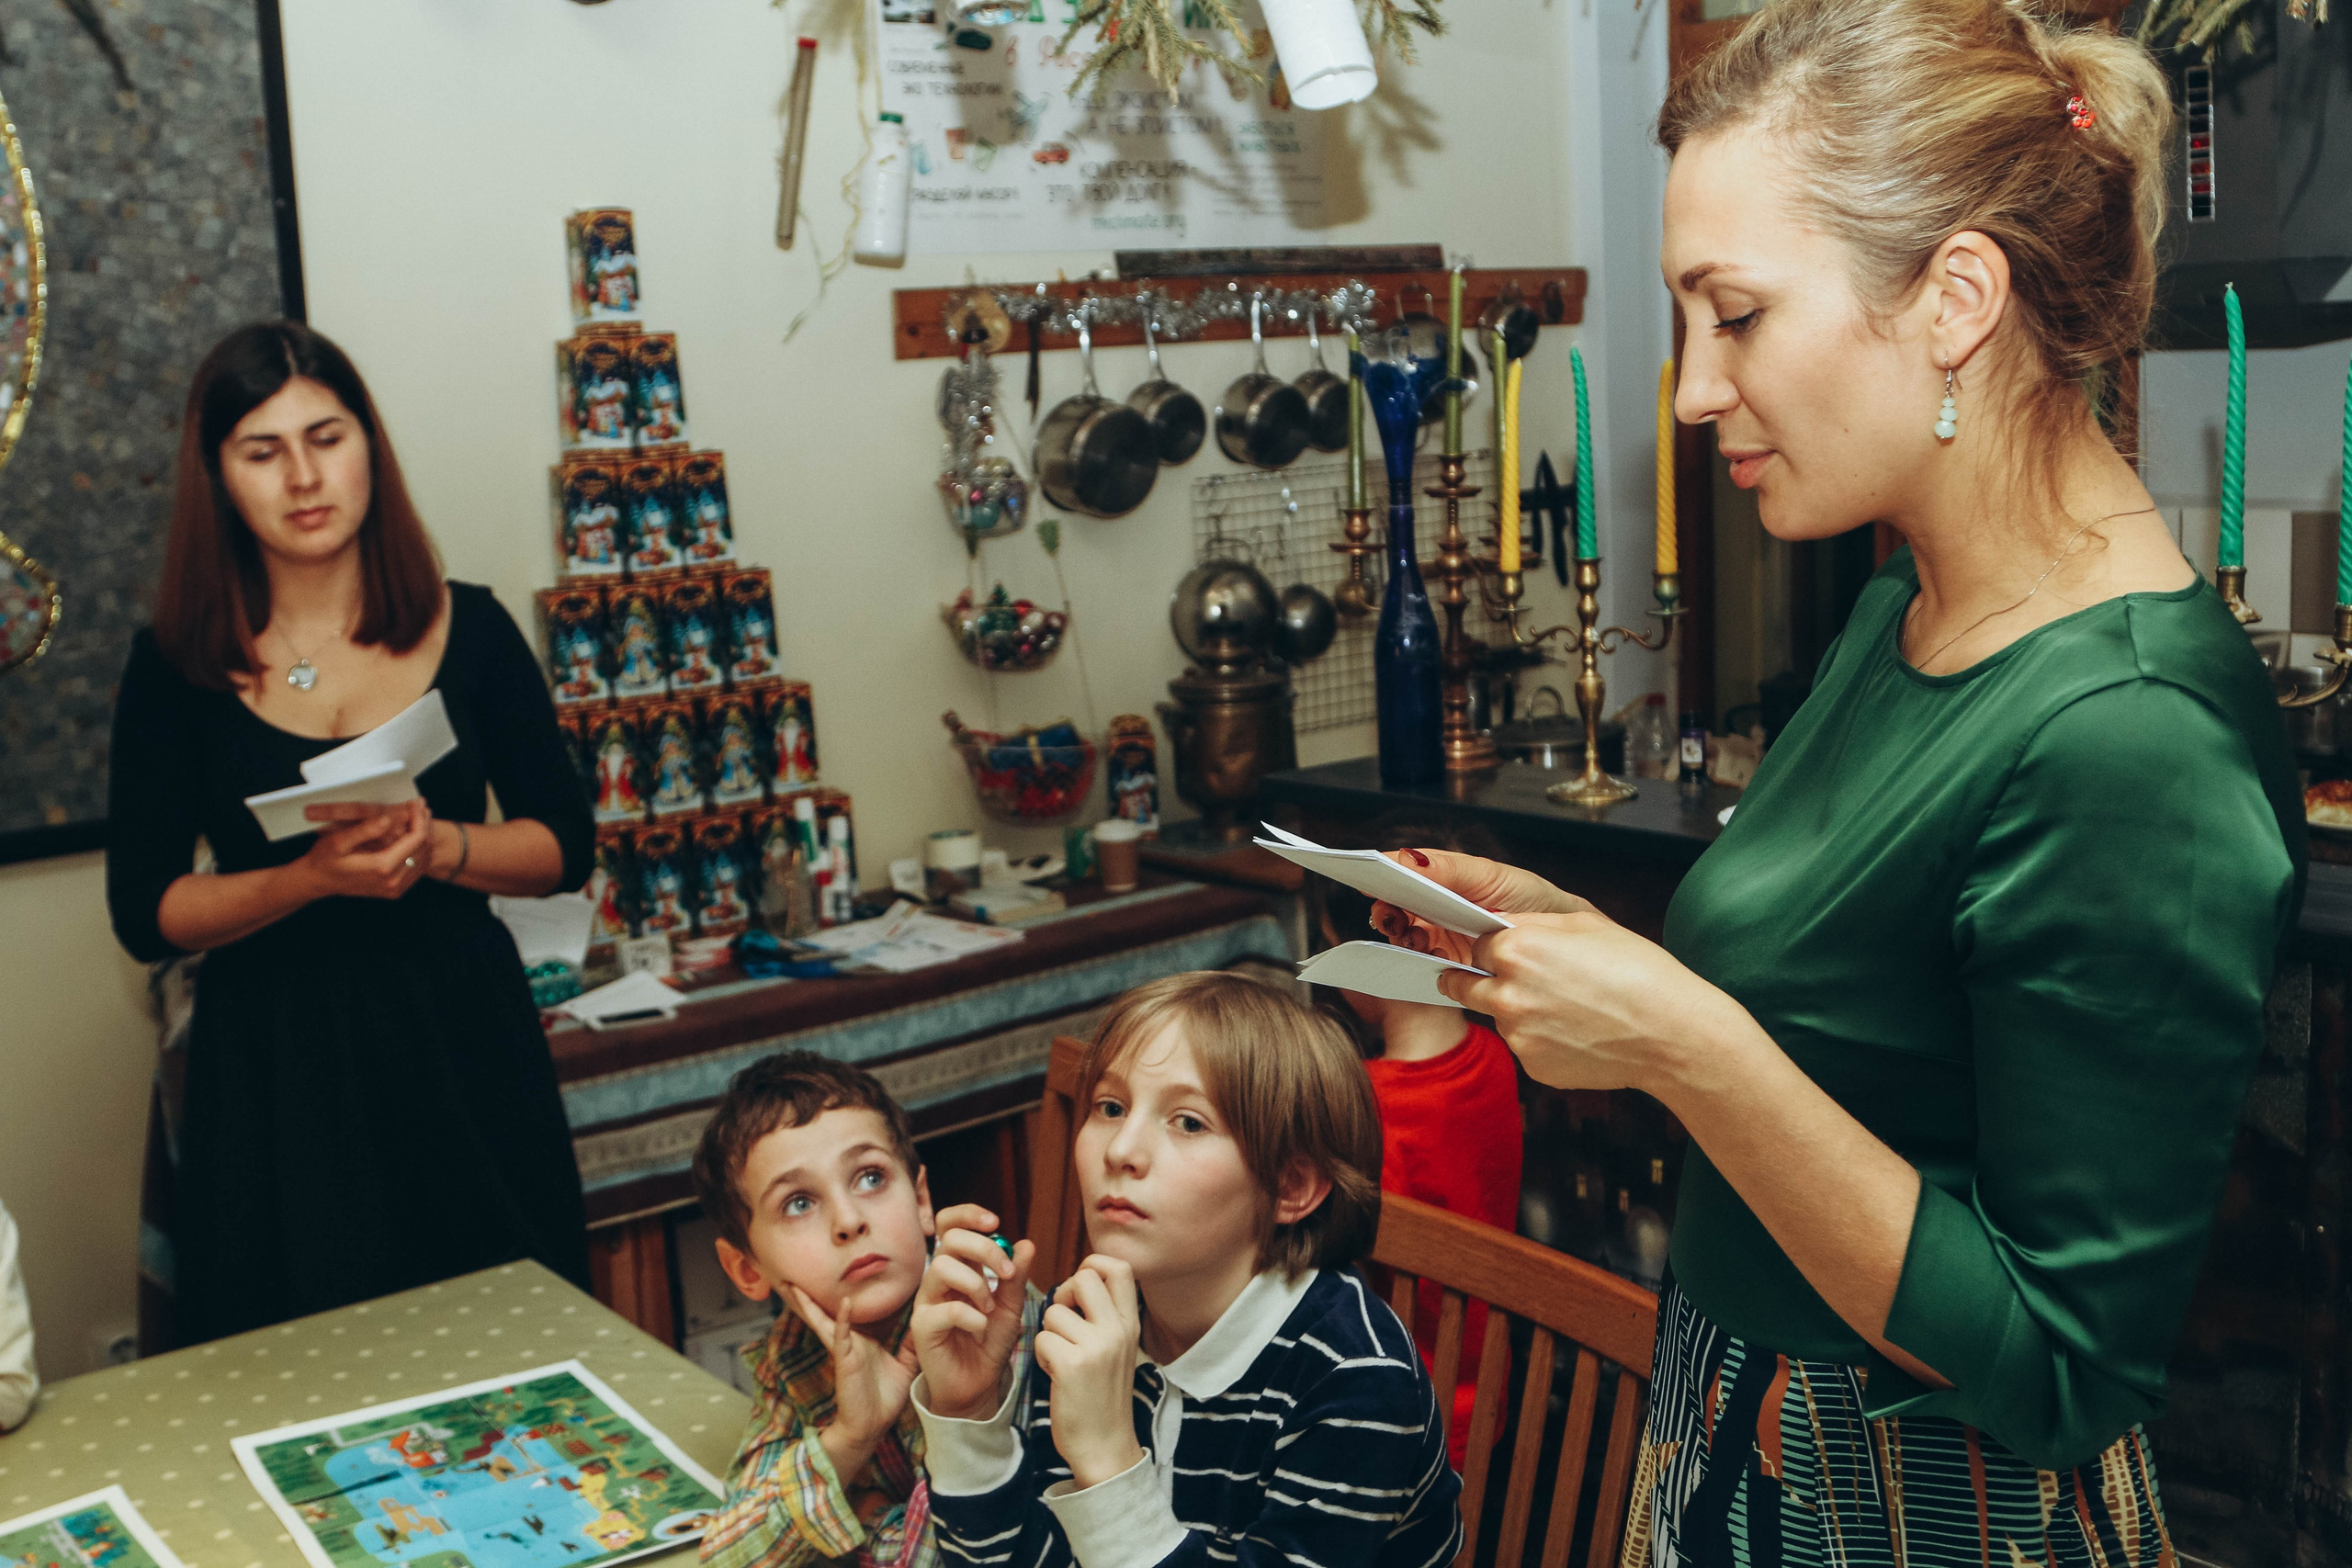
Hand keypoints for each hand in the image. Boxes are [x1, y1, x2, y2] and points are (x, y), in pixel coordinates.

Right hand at [293, 799, 432, 901]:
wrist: (318, 881)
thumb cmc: (325, 859)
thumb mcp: (338, 841)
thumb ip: (364, 830)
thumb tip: (387, 820)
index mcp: (382, 867)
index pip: (417, 839)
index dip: (419, 818)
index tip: (415, 802)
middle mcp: (393, 881)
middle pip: (424, 848)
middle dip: (425, 825)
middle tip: (420, 805)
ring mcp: (395, 888)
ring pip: (424, 858)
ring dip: (424, 836)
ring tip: (419, 816)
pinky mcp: (395, 890)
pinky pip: (417, 868)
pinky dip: (419, 850)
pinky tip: (412, 834)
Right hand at [788, 1282, 919, 1476]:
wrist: (872, 1427)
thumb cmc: (885, 1398)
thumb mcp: (905, 1365)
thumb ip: (912, 1343)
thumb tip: (928, 1320)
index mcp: (863, 1340)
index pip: (855, 1312)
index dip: (851, 1293)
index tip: (851, 1268)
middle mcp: (850, 1341)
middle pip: (832, 1312)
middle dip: (816, 1293)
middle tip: (806, 1269)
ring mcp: (845, 1350)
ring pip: (827, 1320)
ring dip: (812, 1303)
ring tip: (797, 1284)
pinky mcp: (845, 1360)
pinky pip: (841, 1336)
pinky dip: (841, 1319)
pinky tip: (842, 1303)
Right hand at [911, 1205, 1034, 1420]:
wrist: (978, 1385)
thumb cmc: (990, 1343)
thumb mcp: (1011, 1306)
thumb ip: (1016, 1276)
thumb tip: (1026, 1243)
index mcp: (959, 1267)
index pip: (950, 1225)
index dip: (967, 1215)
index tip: (994, 1222)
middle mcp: (938, 1279)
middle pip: (949, 1240)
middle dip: (983, 1249)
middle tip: (1007, 1273)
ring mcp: (927, 1301)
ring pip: (942, 1267)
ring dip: (976, 1284)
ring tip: (990, 1308)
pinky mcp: (921, 1327)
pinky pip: (945, 1308)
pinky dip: (971, 1316)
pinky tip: (980, 1329)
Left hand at [1033, 1255, 1144, 1489]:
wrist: (1105, 1447)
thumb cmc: (1102, 1397)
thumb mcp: (1117, 1350)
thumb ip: (1105, 1317)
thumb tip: (1080, 1282)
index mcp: (1130, 1324)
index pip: (1119, 1267)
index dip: (1093, 1266)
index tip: (1081, 1291)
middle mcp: (1118, 1331)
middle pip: (1084, 1276)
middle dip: (1064, 1292)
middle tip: (1065, 1320)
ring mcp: (1097, 1347)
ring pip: (1054, 1311)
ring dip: (1049, 1333)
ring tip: (1061, 1358)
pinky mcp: (1073, 1366)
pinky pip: (1042, 1339)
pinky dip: (1041, 1356)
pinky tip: (1055, 1375)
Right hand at [1369, 848, 1588, 964]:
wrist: (1570, 947)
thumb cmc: (1538, 903)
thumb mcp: (1497, 879)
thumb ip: (1451, 869)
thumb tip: (1405, 856)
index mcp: (1449, 879)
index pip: (1406, 872)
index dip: (1383, 873)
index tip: (1367, 876)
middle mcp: (1442, 907)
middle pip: (1399, 905)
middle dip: (1388, 909)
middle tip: (1391, 916)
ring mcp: (1445, 937)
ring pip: (1405, 936)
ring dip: (1403, 937)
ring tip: (1417, 939)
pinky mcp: (1454, 968)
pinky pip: (1423, 965)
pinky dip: (1420, 962)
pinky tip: (1434, 959)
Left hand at [1434, 909, 1750, 1095]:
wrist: (1670, 1032)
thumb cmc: (1638, 972)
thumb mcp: (1584, 923)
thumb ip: (1532, 923)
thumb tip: (1500, 925)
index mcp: (1516, 950)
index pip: (1476, 945)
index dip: (1492, 947)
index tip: (1502, 952)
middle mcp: (1506, 994)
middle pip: (1465, 985)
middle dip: (1479, 980)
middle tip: (1512, 981)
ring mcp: (1518, 1035)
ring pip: (1500, 1017)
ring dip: (1519, 1011)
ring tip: (1569, 1007)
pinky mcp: (1533, 1066)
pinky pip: (1525, 1046)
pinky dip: (1542, 1040)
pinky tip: (1578, 1031)